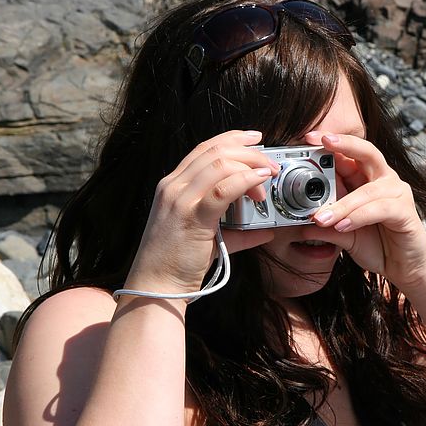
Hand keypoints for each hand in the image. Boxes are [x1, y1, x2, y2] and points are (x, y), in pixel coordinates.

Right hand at [124, 130, 279, 296]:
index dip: (232, 139)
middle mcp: (173, 187)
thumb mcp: (207, 239)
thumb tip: (266, 231)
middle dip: (249, 152)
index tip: (255, 140)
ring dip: (251, 166)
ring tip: (268, 178)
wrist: (155, 287)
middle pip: (215, 150)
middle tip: (270, 165)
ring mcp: (180, 199)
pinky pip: (222, 189)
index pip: (204, 148)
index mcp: (172, 186)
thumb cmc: (177, 264)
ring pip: (220, 163)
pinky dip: (245, 180)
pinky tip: (260, 182)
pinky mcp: (192, 216)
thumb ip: (236, 231)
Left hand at [304, 131, 425, 290]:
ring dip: (342, 205)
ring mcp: (398, 193)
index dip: (330, 145)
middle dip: (344, 144)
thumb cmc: (378, 245)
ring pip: (367, 191)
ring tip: (321, 218)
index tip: (308, 138)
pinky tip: (344, 226)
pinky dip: (359, 217)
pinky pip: (380, 209)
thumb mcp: (343, 234)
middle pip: (366, 152)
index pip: (348, 156)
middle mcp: (384, 180)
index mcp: (367, 179)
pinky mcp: (405, 211)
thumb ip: (326, 226)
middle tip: (321, 142)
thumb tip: (299, 223)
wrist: (403, 268)